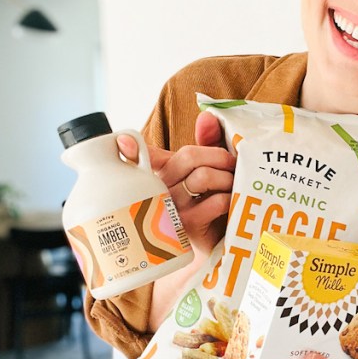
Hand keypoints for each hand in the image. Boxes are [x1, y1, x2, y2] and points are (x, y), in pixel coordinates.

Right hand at [116, 110, 234, 257]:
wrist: (219, 243)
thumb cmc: (213, 201)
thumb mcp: (212, 168)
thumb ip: (210, 141)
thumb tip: (208, 115)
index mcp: (164, 172)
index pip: (145, 156)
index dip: (132, 148)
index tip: (122, 141)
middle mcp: (162, 190)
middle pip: (187, 157)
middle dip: (218, 155)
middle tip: (233, 164)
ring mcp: (172, 210)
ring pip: (202, 178)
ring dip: (227, 177)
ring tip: (235, 185)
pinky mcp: (188, 227)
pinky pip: (214, 202)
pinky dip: (230, 198)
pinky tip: (232, 203)